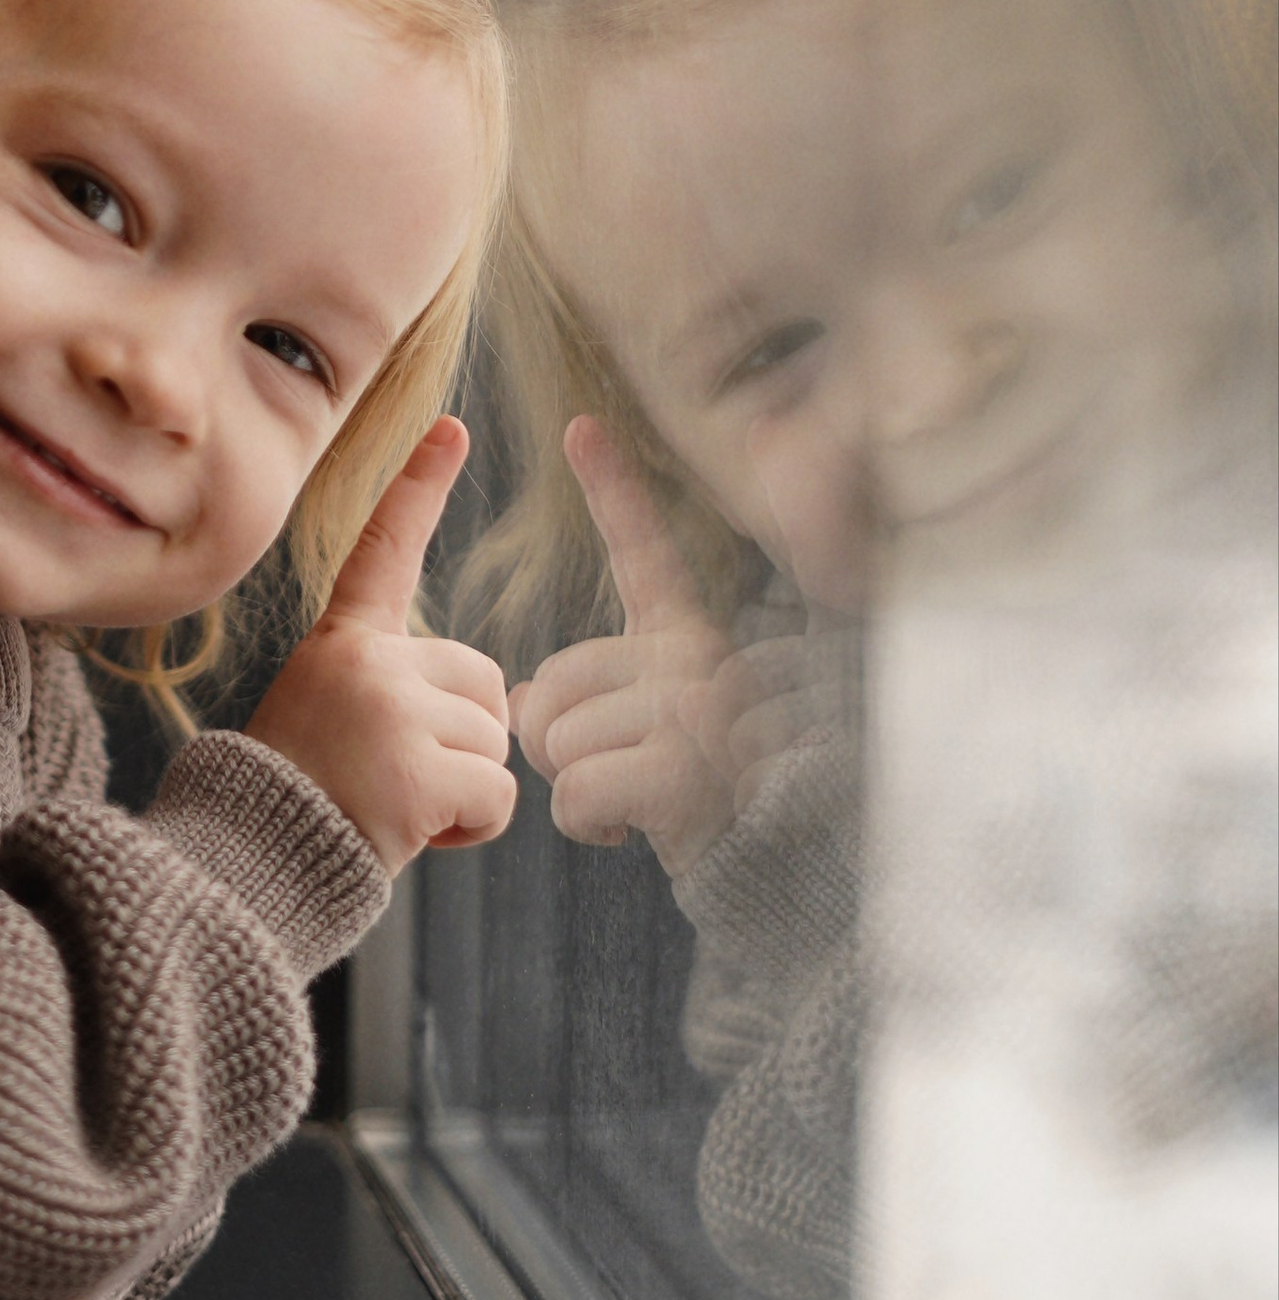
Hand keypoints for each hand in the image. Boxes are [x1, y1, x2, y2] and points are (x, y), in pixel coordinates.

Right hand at [246, 419, 514, 870]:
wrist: (246, 867)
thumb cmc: (294, 804)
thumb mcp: (328, 719)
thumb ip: (395, 693)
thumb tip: (501, 710)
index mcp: (341, 642)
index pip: (384, 550)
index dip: (419, 486)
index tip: (452, 427)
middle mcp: (368, 661)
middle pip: (485, 685)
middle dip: (465, 740)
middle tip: (394, 778)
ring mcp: (391, 710)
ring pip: (496, 743)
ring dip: (465, 789)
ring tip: (392, 808)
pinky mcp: (416, 768)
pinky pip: (498, 794)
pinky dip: (470, 827)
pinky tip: (414, 834)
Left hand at [507, 421, 743, 875]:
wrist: (777, 874)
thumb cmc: (702, 802)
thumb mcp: (650, 729)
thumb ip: (591, 697)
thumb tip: (523, 705)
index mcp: (688, 635)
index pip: (644, 551)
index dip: (612, 487)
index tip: (581, 425)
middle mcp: (696, 657)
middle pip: (551, 686)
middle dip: (558, 741)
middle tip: (624, 769)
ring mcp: (693, 710)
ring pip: (554, 742)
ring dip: (576, 787)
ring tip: (639, 798)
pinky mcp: (680, 771)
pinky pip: (573, 790)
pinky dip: (588, 823)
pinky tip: (634, 826)